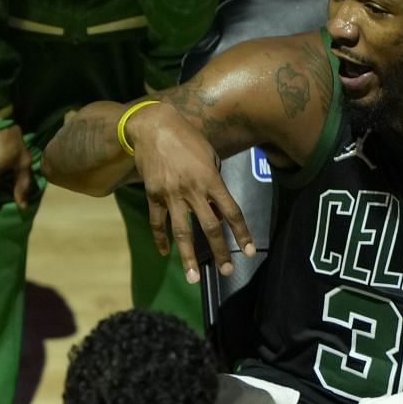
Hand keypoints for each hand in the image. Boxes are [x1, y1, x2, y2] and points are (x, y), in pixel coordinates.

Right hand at [126, 103, 254, 283]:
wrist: (152, 126)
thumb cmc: (187, 138)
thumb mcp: (209, 155)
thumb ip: (214, 182)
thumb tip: (216, 209)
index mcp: (210, 179)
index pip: (231, 211)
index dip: (242, 233)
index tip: (249, 251)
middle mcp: (192, 190)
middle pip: (209, 227)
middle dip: (219, 251)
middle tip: (226, 271)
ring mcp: (171, 194)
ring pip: (181, 231)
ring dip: (187, 256)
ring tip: (192, 277)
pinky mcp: (153, 194)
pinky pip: (157, 222)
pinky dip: (160, 238)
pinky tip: (165, 252)